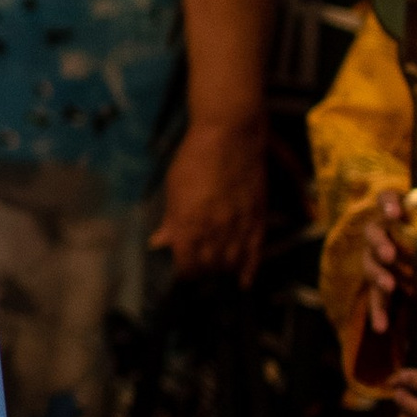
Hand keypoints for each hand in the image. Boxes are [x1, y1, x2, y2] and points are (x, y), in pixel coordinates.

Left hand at [154, 117, 265, 282]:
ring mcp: (238, 224)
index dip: (184, 271)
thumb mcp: (173, 188)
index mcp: (189, 223)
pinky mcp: (257, 217)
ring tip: (217, 268)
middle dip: (203, 271)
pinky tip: (244, 282)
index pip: (186, 264)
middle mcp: (214, 229)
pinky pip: (255, 252)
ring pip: (231, 262)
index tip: (182, 270)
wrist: (230, 134)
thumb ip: (170, 219)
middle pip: (209, 267)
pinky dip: (249, 270)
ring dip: (223, 270)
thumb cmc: (195, 157)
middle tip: (199, 267)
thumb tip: (158, 242)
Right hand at [361, 185, 416, 332]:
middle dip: (378, 243)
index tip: (395, 214)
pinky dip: (377, 311)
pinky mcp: (379, 283)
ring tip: (390, 286)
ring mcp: (378, 259)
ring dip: (377, 274)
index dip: (387, 204)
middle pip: (373, 233)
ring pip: (370, 264)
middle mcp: (383, 232)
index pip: (387, 199)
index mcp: (400, 211)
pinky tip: (382, 328)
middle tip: (390, 254)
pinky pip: (376, 297)